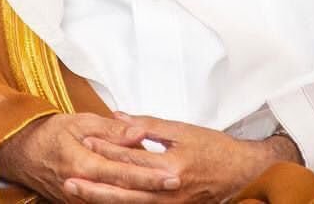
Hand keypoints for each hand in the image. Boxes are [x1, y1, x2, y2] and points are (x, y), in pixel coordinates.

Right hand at [0, 113, 182, 201]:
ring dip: (141, 197)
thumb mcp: (78, 122)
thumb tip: (139, 132)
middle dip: (152, 190)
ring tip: (165, 190)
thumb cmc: (48, 133)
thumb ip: (111, 130)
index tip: (172, 174)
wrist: (20, 153)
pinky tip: (142, 195)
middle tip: (177, 184)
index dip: (149, 175)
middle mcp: (81, 187)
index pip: (123, 172)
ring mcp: (78, 200)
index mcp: (82, 164)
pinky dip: (124, 200)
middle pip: (124, 194)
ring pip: (115, 203)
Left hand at [65, 113, 298, 202]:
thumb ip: (149, 125)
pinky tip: (105, 201)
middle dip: (94, 185)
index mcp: (171, 167)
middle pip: (124, 190)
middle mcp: (169, 191)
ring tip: (78, 193)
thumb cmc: (216, 149)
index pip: (131, 157)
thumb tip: (118, 118)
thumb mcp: (183, 130)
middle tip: (68, 179)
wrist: (245, 173)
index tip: (84, 142)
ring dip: (103, 200)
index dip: (106, 149)